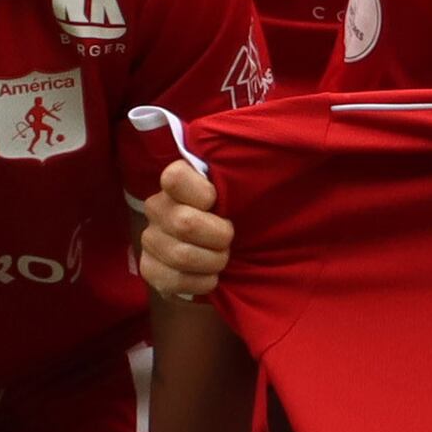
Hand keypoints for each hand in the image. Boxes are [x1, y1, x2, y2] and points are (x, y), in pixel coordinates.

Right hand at [136, 160, 234, 306]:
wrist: (228, 256)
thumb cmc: (239, 218)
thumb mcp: (246, 193)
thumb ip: (246, 174)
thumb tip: (282, 148)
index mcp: (179, 182)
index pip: (175, 178)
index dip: (203, 194)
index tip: (217, 202)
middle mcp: (158, 206)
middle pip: (185, 223)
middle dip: (219, 237)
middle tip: (230, 240)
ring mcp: (149, 238)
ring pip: (182, 255)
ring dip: (213, 261)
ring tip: (222, 259)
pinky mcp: (149, 268)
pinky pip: (173, 280)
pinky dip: (201, 282)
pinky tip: (209, 276)